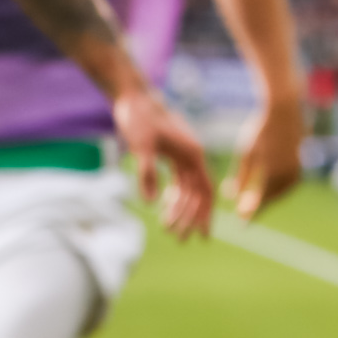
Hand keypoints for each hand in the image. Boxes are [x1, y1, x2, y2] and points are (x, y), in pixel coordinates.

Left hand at [115, 83, 213, 240]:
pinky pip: (178, 180)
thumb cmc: (139, 118)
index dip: (204, 214)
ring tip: (169, 228)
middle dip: (190, 217)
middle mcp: (193, 156)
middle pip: (197, 194)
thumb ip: (147, 173)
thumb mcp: (141, 145)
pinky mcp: (172, 154)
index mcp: (193, 153)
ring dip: (180, 209)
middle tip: (179, 239)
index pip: (204, 191)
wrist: (133, 98)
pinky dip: (173, 195)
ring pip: (187, 189)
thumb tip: (152, 203)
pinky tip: (164, 207)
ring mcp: (183, 155)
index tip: (202, 235)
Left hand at [227, 99, 305, 218]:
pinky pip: (288, 185)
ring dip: (268, 200)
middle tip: (245, 216)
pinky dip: (278, 190)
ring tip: (255, 205)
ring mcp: (296, 171)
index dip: (249, 214)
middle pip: (270, 199)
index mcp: (272, 174)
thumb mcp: (246, 154)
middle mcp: (287, 175)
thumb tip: (233, 197)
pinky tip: (269, 191)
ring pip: (281, 193)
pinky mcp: (300, 165)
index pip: (259, 201)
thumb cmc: (259, 130)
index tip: (241, 225)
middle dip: (257, 208)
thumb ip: (241, 177)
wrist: (283, 111)